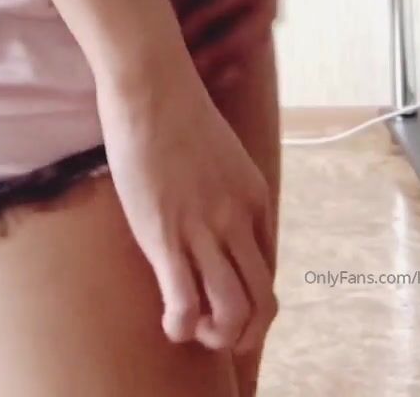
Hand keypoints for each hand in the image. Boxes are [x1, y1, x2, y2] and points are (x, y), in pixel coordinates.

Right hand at [95, 54, 277, 355]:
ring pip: (233, 310)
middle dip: (244, 332)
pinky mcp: (166, 236)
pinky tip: (171, 322)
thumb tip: (208, 205)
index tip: (225, 298)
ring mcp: (204, 230)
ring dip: (218, 336)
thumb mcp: (220, 151)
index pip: (268, 267)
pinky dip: (182, 326)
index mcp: (254, 198)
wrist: (151, 84)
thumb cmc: (175, 107)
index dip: (250, 295)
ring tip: (196, 330)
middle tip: (216, 330)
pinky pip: (185, 303)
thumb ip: (222, 185)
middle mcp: (238, 219)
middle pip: (262, 301)